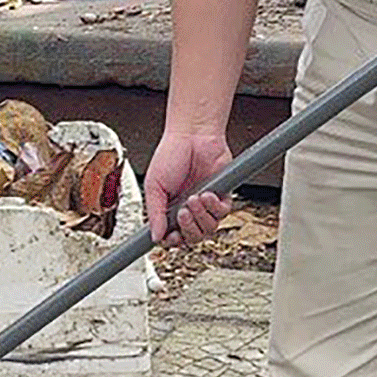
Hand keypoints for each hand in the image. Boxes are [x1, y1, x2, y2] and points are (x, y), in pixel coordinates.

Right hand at [144, 130, 233, 246]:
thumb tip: (154, 236)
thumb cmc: (172, 154)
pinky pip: (222, 213)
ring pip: (209, 229)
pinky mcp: (221, 196)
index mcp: (169, 208)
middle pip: (193, 237)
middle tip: (182, 213)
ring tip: (194, 198)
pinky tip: (206, 193)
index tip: (171, 237)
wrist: (193, 135)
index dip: (173, 241)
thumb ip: (154, 213)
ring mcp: (205, 204)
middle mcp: (187, 209)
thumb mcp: (154, 186)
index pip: (172, 236)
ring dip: (201, 216)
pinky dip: (214, 206)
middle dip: (188, 229)